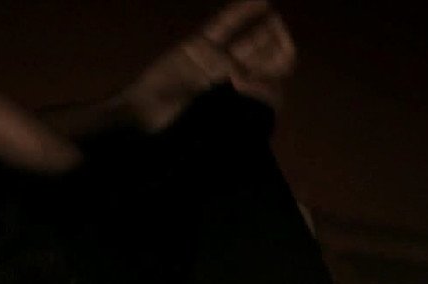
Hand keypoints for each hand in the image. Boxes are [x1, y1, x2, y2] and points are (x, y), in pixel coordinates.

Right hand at [125, 1, 296, 131]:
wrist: (142, 120)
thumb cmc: (180, 128)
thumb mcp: (222, 120)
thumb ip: (246, 101)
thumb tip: (268, 83)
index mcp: (243, 100)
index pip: (274, 76)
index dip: (283, 58)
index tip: (286, 49)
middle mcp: (232, 80)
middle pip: (264, 55)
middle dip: (274, 41)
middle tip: (277, 27)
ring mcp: (215, 62)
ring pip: (247, 39)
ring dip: (264, 26)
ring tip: (273, 13)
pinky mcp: (197, 48)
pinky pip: (223, 26)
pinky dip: (240, 12)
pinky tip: (258, 1)